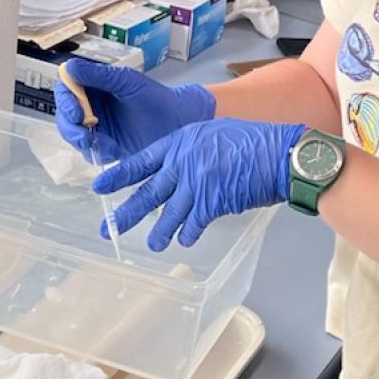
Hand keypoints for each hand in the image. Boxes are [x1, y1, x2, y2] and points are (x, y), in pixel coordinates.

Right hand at [53, 59, 215, 162]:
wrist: (179, 123)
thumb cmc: (157, 98)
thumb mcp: (127, 83)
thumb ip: (98, 76)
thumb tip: (69, 67)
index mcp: (95, 85)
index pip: (67, 89)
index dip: (65, 100)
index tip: (76, 112)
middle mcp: (92, 104)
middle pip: (65, 114)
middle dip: (71, 127)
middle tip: (84, 136)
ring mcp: (98, 125)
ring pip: (74, 134)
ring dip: (83, 141)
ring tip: (104, 144)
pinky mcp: (106, 144)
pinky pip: (89, 151)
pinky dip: (97, 151)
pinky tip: (113, 150)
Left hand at [94, 119, 306, 250]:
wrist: (278, 154)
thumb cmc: (252, 141)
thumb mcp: (212, 134)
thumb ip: (191, 151)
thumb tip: (180, 169)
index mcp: (180, 141)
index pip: (141, 161)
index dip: (119, 176)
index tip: (100, 186)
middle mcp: (183, 163)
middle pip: (147, 192)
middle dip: (126, 213)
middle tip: (109, 228)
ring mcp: (196, 184)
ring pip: (168, 214)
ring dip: (159, 232)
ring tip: (153, 245)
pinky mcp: (211, 203)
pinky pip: (193, 224)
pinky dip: (188, 234)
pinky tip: (184, 241)